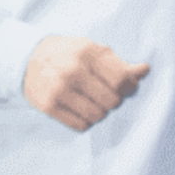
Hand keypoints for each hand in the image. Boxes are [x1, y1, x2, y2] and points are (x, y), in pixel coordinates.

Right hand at [23, 36, 149, 131]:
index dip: (129, 87)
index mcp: (89, 53)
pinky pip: (80, 125)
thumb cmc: (71, 54)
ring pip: (97, 115)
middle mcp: (73, 71)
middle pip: (111, 100)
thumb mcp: (95, 50)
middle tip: (107, 94)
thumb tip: (144, 70)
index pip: (121, 80)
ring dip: (100, 111)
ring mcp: (59, 90)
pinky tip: (82, 109)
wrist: (31, 58)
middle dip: (114, 100)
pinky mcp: (48, 106)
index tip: (127, 87)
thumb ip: (120, 63)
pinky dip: (86, 121)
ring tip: (94, 101)